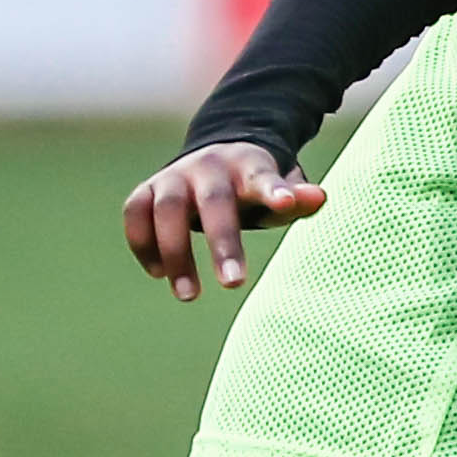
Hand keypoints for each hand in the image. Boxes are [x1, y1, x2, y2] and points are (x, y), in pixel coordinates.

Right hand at [126, 141, 324, 298]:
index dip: (275, 190)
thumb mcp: (278, 193)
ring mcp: (174, 177)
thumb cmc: (253, 189)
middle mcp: (209, 167)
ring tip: (189, 296)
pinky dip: (142, 243)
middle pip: (214, 201)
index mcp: (248, 167)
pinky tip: (159, 273)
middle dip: (223, 243)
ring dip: (175, 253)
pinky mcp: (146, 190)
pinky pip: (135, 213)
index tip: (286, 205)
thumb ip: (296, 199)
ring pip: (168, 209)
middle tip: (235, 284)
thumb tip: (320, 198)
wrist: (213, 160)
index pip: (264, 177)